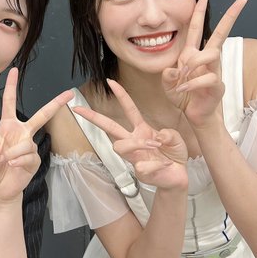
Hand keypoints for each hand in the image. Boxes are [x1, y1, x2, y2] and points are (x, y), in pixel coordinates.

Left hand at [0, 68, 73, 201]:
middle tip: (69, 93)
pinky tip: (13, 166)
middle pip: (41, 115)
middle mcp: (22, 133)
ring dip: (13, 154)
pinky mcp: (35, 160)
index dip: (12, 87)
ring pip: (26, 144)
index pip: (9, 103)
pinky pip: (29, 156)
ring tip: (5, 162)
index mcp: (7, 127)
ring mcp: (30, 146)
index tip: (14, 70)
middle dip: (56, 104)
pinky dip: (18, 162)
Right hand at [73, 79, 187, 191]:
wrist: (177, 176)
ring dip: (137, 144)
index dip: (120, 94)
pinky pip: (142, 166)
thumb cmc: (173, 154)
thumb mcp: (175, 139)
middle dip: (93, 117)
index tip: (109, 81)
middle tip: (78, 109)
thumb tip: (157, 137)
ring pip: (120, 147)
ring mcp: (134, 157)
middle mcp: (133, 141)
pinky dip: (157, 165)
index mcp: (141, 129)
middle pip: (109, 127)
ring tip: (155, 146)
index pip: (128, 109)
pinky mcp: (139, 171)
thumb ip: (169, 134)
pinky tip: (165, 165)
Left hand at [162, 0, 247, 127]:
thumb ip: (168, 76)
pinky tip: (183, 89)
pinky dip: (192, 83)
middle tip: (241, 0)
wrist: (193, 114)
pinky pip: (208, 77)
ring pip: (212, 53)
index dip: (200, 11)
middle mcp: (205, 59)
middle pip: (220, 33)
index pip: (198, 28)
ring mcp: (213, 70)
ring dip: (194, 62)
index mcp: (192, 53)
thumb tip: (172, 70)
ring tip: (182, 75)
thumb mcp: (168, 84)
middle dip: (230, 16)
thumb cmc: (182, 95)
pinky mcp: (217, 85)